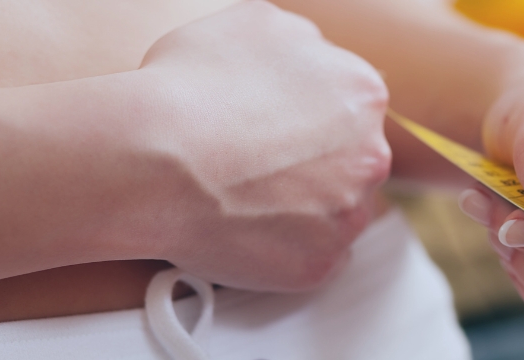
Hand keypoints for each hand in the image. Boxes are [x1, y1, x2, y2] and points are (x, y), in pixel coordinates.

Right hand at [134, 1, 389, 291]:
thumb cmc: (189, 91)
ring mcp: (348, 213)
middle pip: (351, 162)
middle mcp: (369, 154)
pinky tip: (246, 230)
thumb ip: (300, 44)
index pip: (351, 110)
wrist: (155, 160)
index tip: (277, 130)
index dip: (308, 120)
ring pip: (335, 211)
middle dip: (311, 165)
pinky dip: (284, 249)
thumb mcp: (253, 24)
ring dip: (301, 208)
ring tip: (244, 199)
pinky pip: (313, 257)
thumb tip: (305, 57)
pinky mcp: (321, 262)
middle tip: (258, 166)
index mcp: (361, 92)